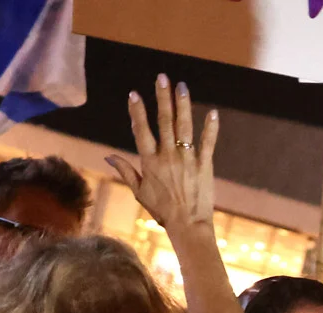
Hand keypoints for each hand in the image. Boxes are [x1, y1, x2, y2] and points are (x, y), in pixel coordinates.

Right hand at [105, 74, 216, 236]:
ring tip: (182, 86)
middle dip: (162, 98)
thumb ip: (126, 171)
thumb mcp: (140, 191)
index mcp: (150, 161)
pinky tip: (213, 113)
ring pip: (184, 127)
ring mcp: (187, 160)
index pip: (141, 131)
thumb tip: (109, 156)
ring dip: (183, 105)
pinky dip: (211, 129)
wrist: (188, 225)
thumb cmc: (163, 210)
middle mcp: (168, 156)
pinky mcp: (205, 166)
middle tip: (162, 78)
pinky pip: (208, 144)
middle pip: (164, 121)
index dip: (137, 112)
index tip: (135, 94)